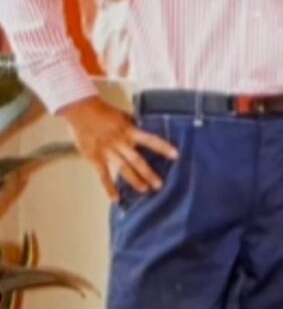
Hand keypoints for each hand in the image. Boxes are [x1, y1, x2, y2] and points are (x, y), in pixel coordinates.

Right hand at [60, 96, 177, 201]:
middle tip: (159, 185)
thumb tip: (145, 128)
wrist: (80, 109)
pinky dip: (109, 187)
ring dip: (134, 180)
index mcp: (129, 131)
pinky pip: (103, 174)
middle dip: (148, 173)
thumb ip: (133, 125)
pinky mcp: (95, 157)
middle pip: (137, 159)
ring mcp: (107, 150)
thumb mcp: (122, 116)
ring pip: (123, 168)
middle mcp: (120, 142)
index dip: (163, 147)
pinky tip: (116, 199)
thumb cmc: (102, 111)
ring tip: (144, 190)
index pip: (150, 139)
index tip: (176, 155)